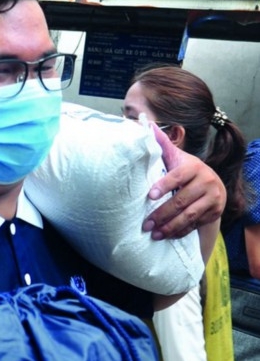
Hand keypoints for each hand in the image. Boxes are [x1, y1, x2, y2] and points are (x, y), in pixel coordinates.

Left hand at [143, 125, 224, 239]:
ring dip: (170, 227)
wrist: (211, 183)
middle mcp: (207, 182)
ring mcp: (213, 199)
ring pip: (189, 216)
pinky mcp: (215, 212)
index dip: (164, 186)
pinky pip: (195, 224)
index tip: (149, 196)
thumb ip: (161, 143)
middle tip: (145, 224)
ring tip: (154, 234)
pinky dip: (180, 231)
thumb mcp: (175, 156)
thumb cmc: (185, 169)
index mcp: (194, 167)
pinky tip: (166, 236)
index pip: (178, 177)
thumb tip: (145, 124)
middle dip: (161, 214)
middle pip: (181, 201)